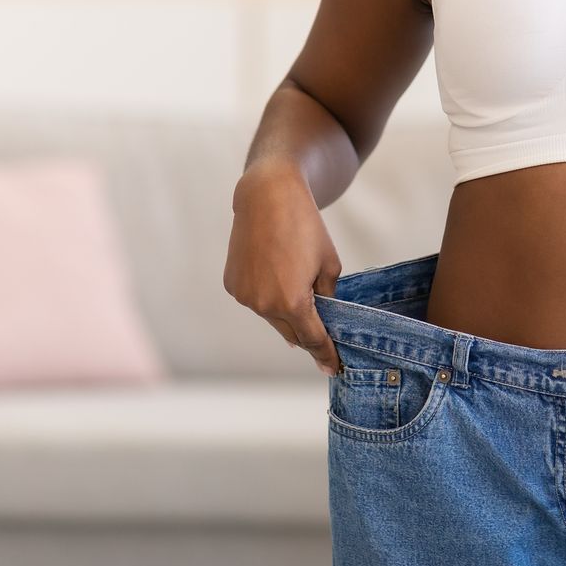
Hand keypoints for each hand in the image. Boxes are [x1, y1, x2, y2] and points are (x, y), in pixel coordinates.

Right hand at [223, 160, 343, 375]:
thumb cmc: (305, 227)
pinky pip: (256, 301)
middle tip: (323, 333)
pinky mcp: (232, 285)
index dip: (325, 354)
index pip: (313, 339)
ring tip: (296, 286)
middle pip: (292, 332)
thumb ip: (327, 298)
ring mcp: (244, 297)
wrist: (267, 197)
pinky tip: (275, 275)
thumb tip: (320, 321)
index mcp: (292, 302)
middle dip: (308, 333)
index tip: (333, 368)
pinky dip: (268, 297)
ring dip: (286, 312)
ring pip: (272, 318)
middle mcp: (263, 305)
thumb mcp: (329, 264)